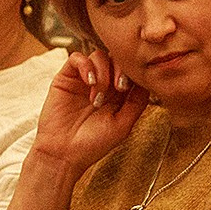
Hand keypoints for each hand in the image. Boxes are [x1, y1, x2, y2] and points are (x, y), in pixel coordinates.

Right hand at [33, 49, 148, 176]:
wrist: (63, 154)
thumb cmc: (93, 144)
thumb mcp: (123, 125)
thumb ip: (137, 103)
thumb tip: (146, 81)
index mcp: (118, 94)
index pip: (130, 71)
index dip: (132, 73)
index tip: (127, 89)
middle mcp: (102, 83)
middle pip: (116, 58)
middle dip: (120, 70)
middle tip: (118, 89)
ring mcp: (83, 79)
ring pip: (98, 55)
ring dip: (102, 73)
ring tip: (96, 97)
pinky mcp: (65, 77)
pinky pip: (77, 57)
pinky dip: (85, 65)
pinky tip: (87, 82)